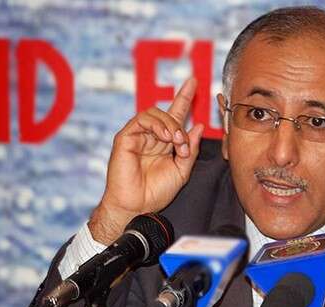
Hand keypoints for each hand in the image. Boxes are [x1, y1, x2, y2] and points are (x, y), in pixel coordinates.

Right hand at [89, 78, 203, 243]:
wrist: (138, 205)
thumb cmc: (157, 192)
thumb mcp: (182, 170)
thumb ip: (190, 149)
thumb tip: (198, 126)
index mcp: (165, 142)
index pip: (175, 115)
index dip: (184, 98)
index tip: (193, 82)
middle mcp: (151, 136)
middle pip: (166, 112)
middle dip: (179, 123)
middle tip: (183, 144)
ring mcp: (137, 136)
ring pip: (154, 113)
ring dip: (170, 125)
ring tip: (175, 142)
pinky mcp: (125, 138)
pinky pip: (141, 120)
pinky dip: (156, 125)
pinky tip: (165, 138)